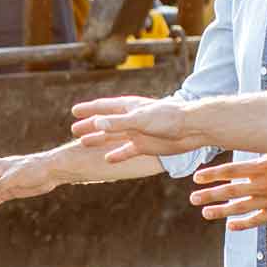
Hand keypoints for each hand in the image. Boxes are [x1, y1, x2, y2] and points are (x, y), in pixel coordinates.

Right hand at [71, 96, 202, 161]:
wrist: (193, 128)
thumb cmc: (168, 118)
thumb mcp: (140, 120)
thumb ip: (118, 123)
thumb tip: (96, 124)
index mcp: (129, 107)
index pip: (103, 107)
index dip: (88, 109)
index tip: (74, 111)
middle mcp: (131, 119)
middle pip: (106, 123)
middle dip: (90, 125)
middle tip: (73, 129)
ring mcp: (138, 133)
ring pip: (114, 137)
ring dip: (99, 140)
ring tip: (84, 143)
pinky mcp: (146, 146)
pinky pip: (127, 151)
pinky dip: (117, 155)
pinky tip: (108, 160)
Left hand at [190, 156, 266, 230]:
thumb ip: (261, 153)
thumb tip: (246, 147)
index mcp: (262, 167)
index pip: (229, 171)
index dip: (211, 174)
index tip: (197, 177)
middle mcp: (263, 185)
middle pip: (229, 191)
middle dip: (209, 195)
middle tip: (193, 198)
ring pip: (239, 208)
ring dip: (220, 211)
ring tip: (206, 212)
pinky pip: (257, 219)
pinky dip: (243, 223)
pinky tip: (231, 225)